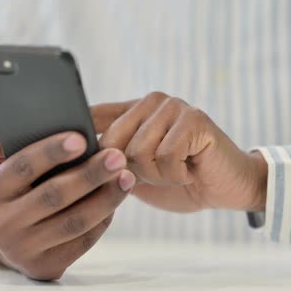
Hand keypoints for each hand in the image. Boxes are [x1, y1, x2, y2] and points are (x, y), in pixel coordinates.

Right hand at [0, 109, 134, 280]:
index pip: (21, 167)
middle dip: (89, 174)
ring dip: (105, 197)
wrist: (9, 242)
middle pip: (53, 196)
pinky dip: (104, 218)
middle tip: (117, 155)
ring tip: (126, 176)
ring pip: (74, 221)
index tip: (82, 138)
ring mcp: (23, 250)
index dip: (52, 151)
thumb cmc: (8, 194)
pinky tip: (115, 198)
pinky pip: (83, 240)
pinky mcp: (46, 266)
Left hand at [91, 92, 266, 212]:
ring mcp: (173, 106)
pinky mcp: (194, 118)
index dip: (79, 133)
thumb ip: (112, 161)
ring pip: (139, 150)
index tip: (65, 145)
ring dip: (157, 175)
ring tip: (175, 171)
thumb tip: (79, 157)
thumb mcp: (136, 172)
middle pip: (113, 141)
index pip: (93, 115)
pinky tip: (189, 170)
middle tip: (157, 173)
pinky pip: (166, 155)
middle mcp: (150, 101)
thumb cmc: (179, 181)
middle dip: (132, 170)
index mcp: (133, 111)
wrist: (226, 189)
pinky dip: (176, 175)